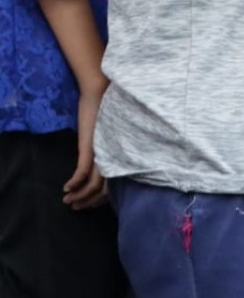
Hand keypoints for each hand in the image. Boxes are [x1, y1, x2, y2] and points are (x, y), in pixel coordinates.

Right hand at [65, 79, 107, 209]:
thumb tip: (103, 159)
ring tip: (69, 201)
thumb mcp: (108, 134)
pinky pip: (84, 170)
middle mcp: (113, 156)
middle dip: (89, 202)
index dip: (102, 198)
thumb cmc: (106, 110)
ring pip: (94, 184)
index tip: (91, 204)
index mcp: (119, 155)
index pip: (114, 185)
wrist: (101, 92)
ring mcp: (102, 152)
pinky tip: (67, 188)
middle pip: (105, 189)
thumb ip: (108, 148)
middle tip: (76, 208)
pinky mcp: (91, 146)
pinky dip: (75, 182)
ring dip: (80, 196)